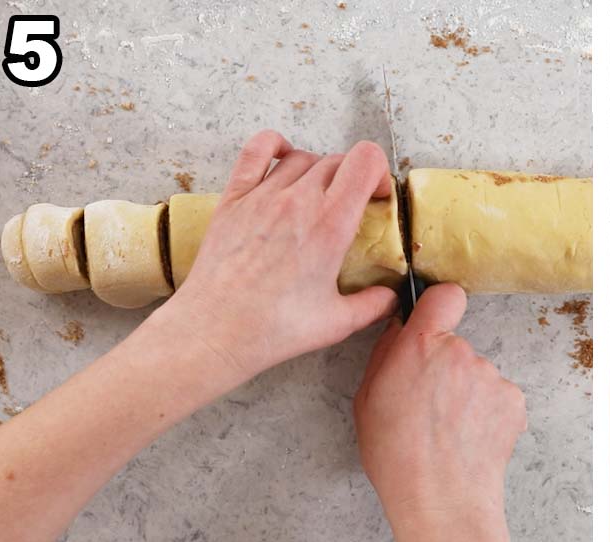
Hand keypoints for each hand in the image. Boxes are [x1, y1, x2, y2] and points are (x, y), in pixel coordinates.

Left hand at [156, 130, 396, 393]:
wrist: (219, 328)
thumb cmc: (275, 328)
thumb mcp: (338, 323)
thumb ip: (374, 305)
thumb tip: (390, 297)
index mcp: (330, 225)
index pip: (365, 161)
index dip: (379, 171)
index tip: (378, 196)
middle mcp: (298, 200)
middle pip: (337, 160)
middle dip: (354, 178)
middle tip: (354, 206)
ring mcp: (262, 195)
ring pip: (302, 157)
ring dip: (319, 170)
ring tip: (321, 195)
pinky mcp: (234, 198)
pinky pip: (256, 151)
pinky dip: (274, 145)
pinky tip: (283, 156)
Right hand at [353, 283, 526, 541]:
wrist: (442, 497)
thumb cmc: (398, 456)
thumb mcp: (367, 399)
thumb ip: (387, 355)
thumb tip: (401, 330)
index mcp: (420, 346)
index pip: (444, 297)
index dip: (441, 306)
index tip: (436, 318)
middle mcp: (461, 353)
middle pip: (457, 348)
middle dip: (446, 369)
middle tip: (430, 407)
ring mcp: (491, 377)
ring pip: (478, 376)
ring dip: (468, 395)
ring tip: (450, 431)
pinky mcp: (513, 401)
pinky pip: (498, 398)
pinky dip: (488, 414)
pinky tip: (470, 438)